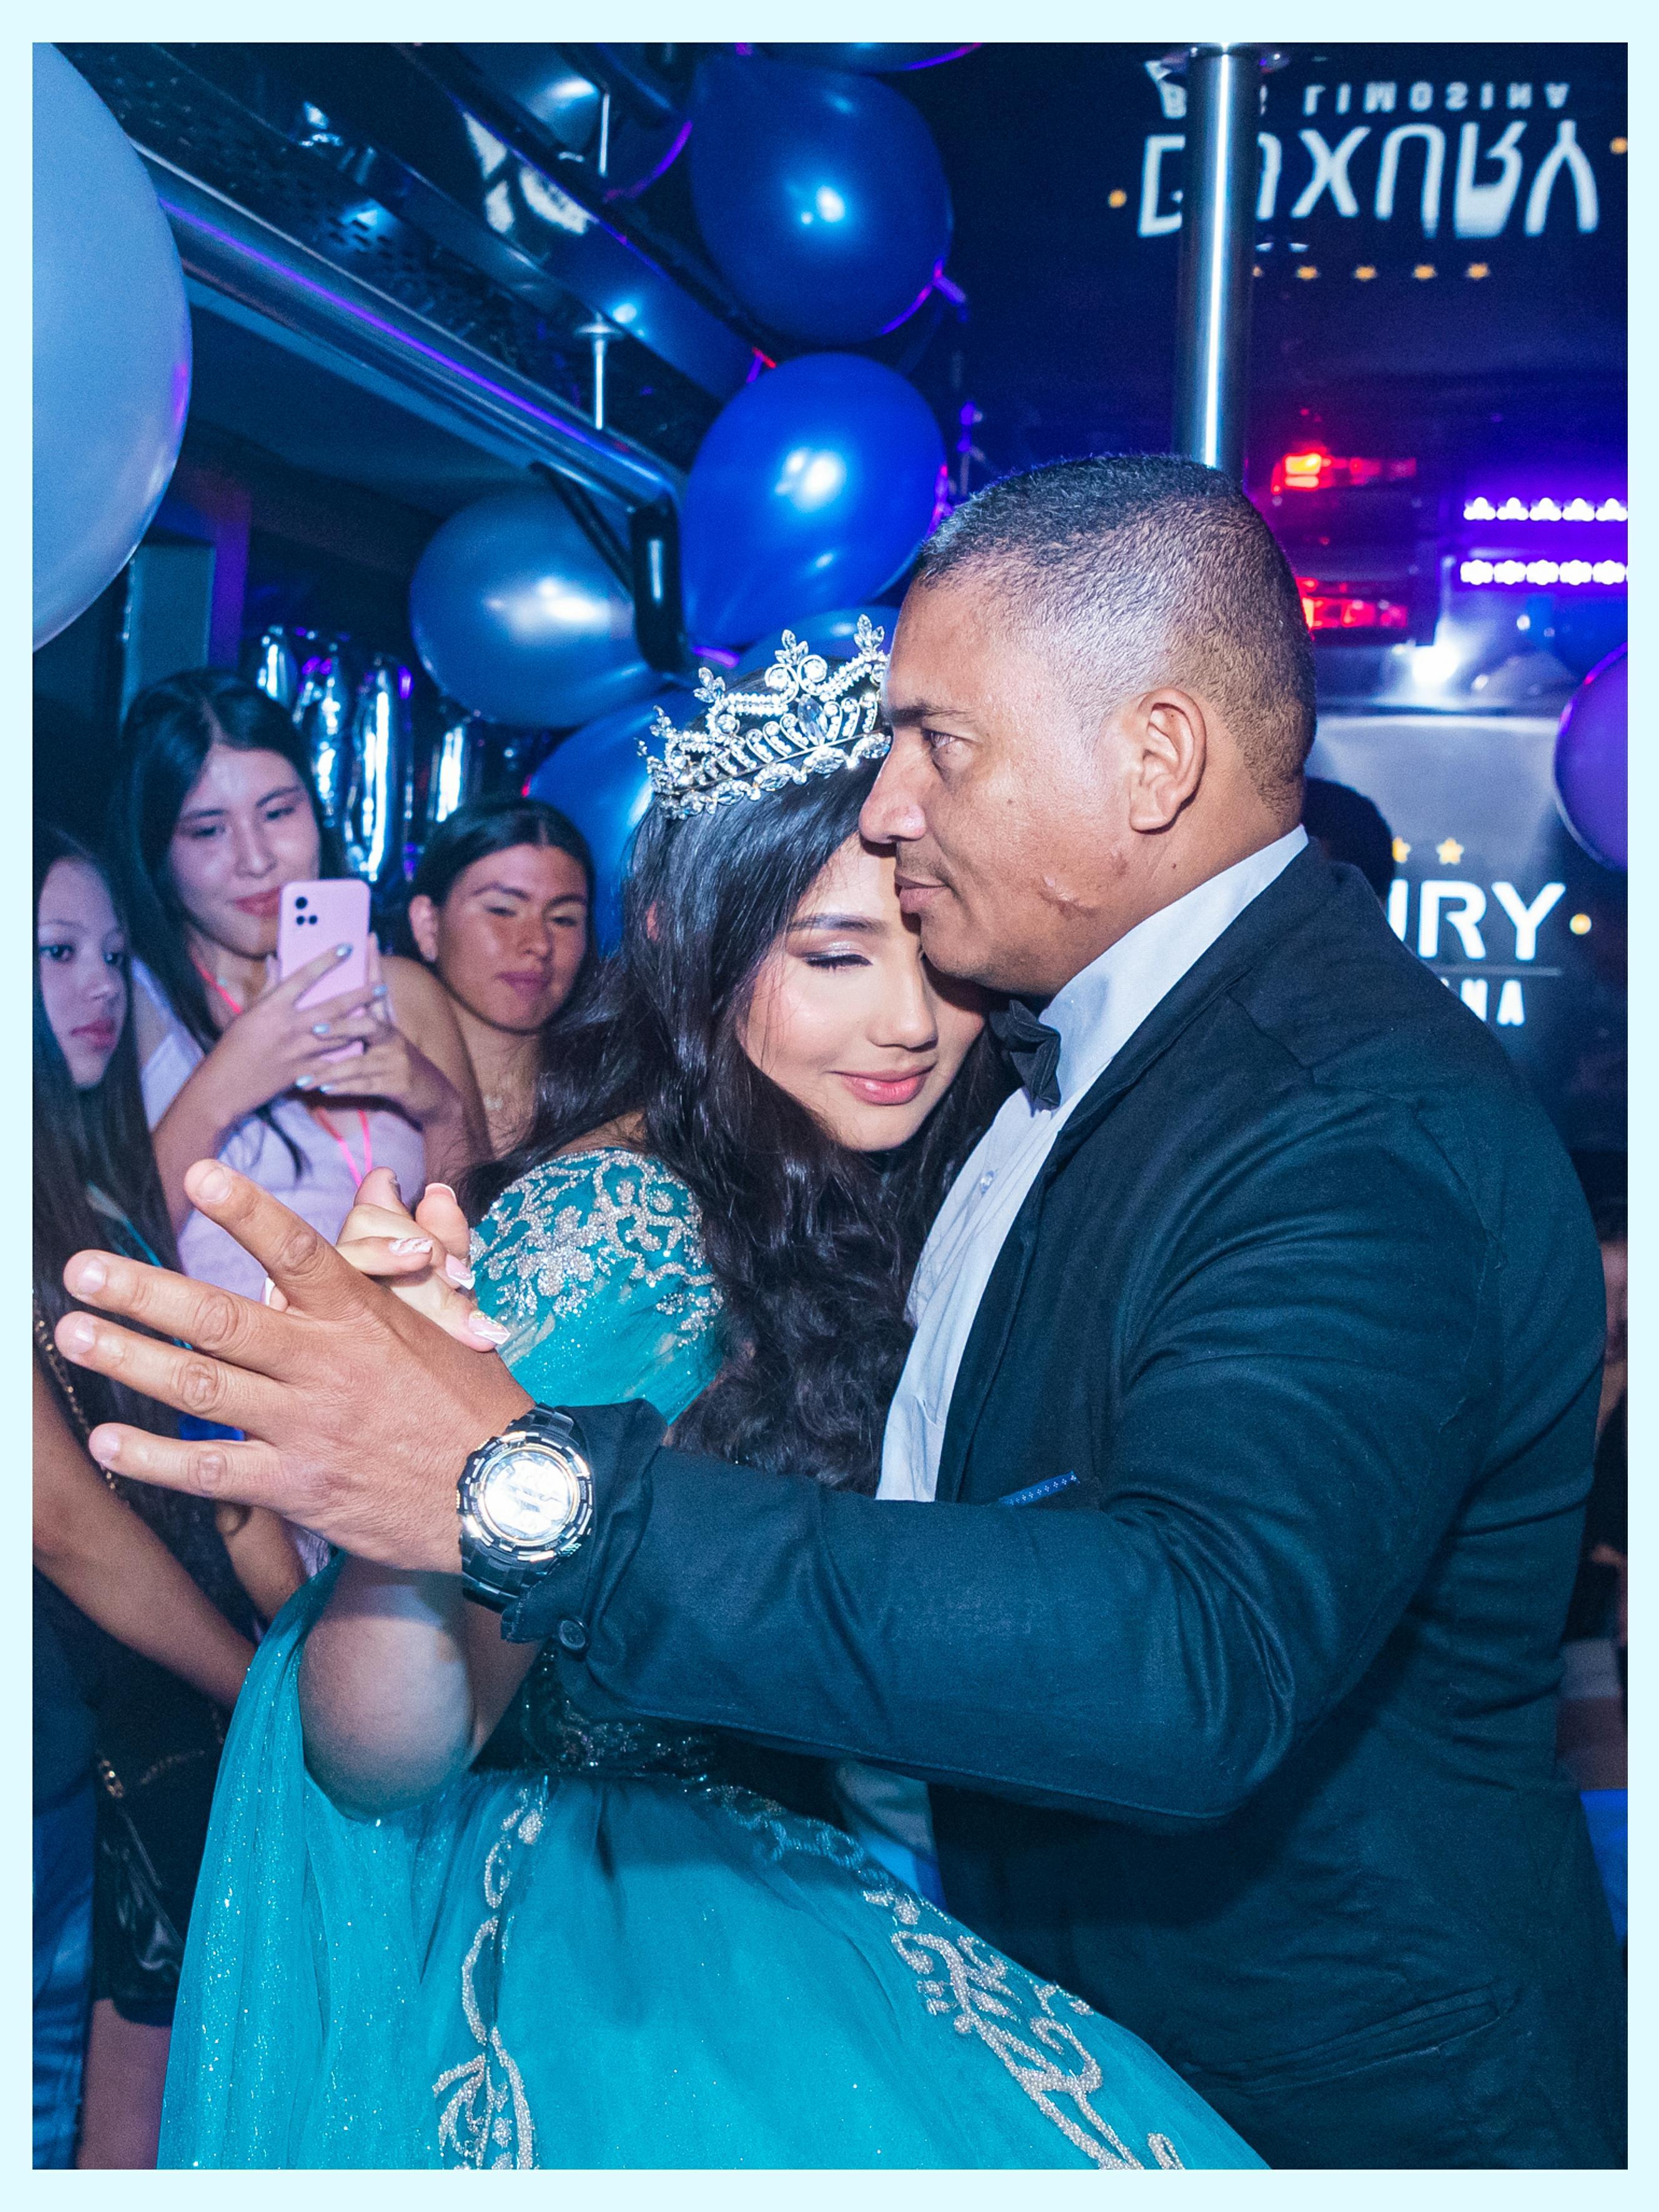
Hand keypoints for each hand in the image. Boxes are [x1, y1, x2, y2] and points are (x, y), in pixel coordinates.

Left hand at [53, 1161, 532, 1571]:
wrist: (507, 1495)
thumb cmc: (478, 1401)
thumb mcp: (459, 1315)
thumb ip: (430, 1246)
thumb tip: (421, 1187)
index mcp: (364, 1315)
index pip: (299, 1250)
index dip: (247, 1211)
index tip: (197, 1175)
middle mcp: (327, 1364)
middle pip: (221, 1319)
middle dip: (143, 1293)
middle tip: (81, 1271)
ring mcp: (307, 1427)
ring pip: (202, 1388)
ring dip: (129, 1360)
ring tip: (71, 1337)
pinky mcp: (299, 1487)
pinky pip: (213, 1472)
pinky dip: (155, 1458)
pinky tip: (108, 1442)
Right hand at [194, 942, 380, 1131]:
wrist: (225, 1087)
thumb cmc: (232, 1046)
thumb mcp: (248, 1013)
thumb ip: (268, 987)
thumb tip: (276, 960)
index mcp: (273, 1007)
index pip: (304, 977)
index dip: (327, 961)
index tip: (347, 947)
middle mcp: (290, 1027)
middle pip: (333, 1007)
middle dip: (361, 995)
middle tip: (381, 985)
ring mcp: (300, 1052)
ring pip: (341, 1035)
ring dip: (362, 1024)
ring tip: (381, 1015)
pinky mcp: (305, 1073)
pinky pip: (334, 1063)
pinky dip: (349, 1056)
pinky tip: (366, 1049)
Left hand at [304, 940, 463, 1129]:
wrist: (433, 1095)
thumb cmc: (397, 1066)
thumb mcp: (385, 1041)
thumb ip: (362, 1021)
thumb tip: (346, 997)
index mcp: (387, 1023)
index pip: (378, 988)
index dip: (374, 963)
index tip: (366, 938)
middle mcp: (394, 1037)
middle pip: (368, 1025)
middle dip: (340, 1025)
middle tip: (313, 1026)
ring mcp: (397, 1061)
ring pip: (359, 1063)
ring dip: (330, 1071)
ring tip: (304, 1075)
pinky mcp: (399, 1084)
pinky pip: (365, 1086)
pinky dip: (343, 1089)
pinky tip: (324, 1091)